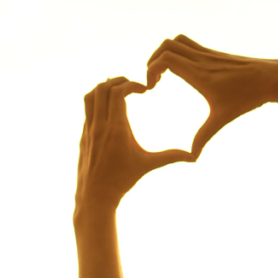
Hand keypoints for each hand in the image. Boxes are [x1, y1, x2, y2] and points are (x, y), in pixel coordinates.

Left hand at [75, 77, 192, 214]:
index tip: (144, 90)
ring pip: (90, 96)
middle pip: (102, 88)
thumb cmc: (122, 181)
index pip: (118, 92)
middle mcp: (99, 126)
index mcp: (116, 129)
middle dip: (118, 81)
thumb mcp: (147, 165)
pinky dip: (97, 101)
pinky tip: (110, 107)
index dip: (131, 84)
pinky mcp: (83, 136)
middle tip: (132, 85)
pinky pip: (86, 109)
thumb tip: (194, 157)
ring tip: (119, 90)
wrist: (95, 197)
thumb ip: (170, 157)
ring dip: (103, 88)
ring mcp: (88, 130)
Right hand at [146, 35, 277, 157]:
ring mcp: (208, 54)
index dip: (151, 70)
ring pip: (177, 40)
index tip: (152, 87)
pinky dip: (177, 53)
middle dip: (153, 60)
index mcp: (200, 74)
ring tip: (163, 74)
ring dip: (164, 53)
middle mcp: (202, 60)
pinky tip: (181, 72)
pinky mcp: (214, 53)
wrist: (272, 78)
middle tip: (154, 80)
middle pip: (167, 45)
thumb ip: (204, 136)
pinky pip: (189, 44)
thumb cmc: (248, 98)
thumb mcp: (222, 119)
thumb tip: (192, 158)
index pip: (167, 59)